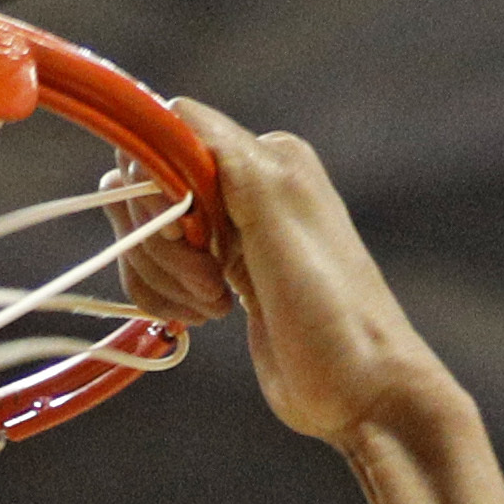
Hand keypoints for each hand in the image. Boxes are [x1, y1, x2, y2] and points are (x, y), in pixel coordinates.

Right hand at [112, 102, 462, 447]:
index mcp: (266, 156)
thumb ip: (226, 160)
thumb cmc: (331, 312)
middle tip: (212, 285)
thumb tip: (168, 112)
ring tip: (215, 308)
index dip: (159, 186)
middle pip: (146, 187)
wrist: (359, 391)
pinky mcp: (216, 276)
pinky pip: (155, 270)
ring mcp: (228, 232)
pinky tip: (202, 318)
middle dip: (160, 243)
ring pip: (144, 234)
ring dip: (163, 277)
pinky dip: (162, 297)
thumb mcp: (279, 221)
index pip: (169, 135)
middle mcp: (245, 184)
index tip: (186, 235)